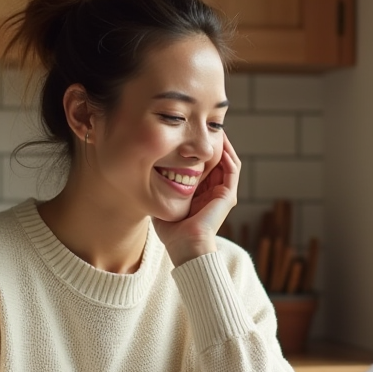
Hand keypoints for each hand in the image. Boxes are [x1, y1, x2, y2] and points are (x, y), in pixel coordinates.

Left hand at [154, 132, 240, 265]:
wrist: (185, 246)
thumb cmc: (171, 231)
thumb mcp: (163, 201)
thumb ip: (158, 188)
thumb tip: (141, 172)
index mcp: (201, 194)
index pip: (203, 166)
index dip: (197, 150)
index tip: (188, 134)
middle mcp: (214, 192)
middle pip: (216, 160)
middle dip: (210, 143)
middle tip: (202, 125)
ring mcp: (223, 193)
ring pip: (227, 161)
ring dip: (222, 144)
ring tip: (214, 128)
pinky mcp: (228, 195)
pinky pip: (232, 169)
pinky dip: (227, 154)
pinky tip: (219, 141)